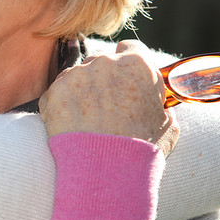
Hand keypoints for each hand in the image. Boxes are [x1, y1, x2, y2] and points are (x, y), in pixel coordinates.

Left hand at [39, 40, 178, 156]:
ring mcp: (75, 75)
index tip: (126, 79)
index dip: (129, 64)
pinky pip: (57, 93)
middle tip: (105, 106)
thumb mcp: (167, 123)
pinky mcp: (53, 92)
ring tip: (87, 120)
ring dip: (81, 91)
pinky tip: (71, 126)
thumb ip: (158, 103)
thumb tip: (156, 103)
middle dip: (103, 79)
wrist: (106, 171)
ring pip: (77, 76)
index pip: (132, 48)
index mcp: (136, 64)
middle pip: (102, 61)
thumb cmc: (141, 150)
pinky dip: (62, 106)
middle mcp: (104, 62)